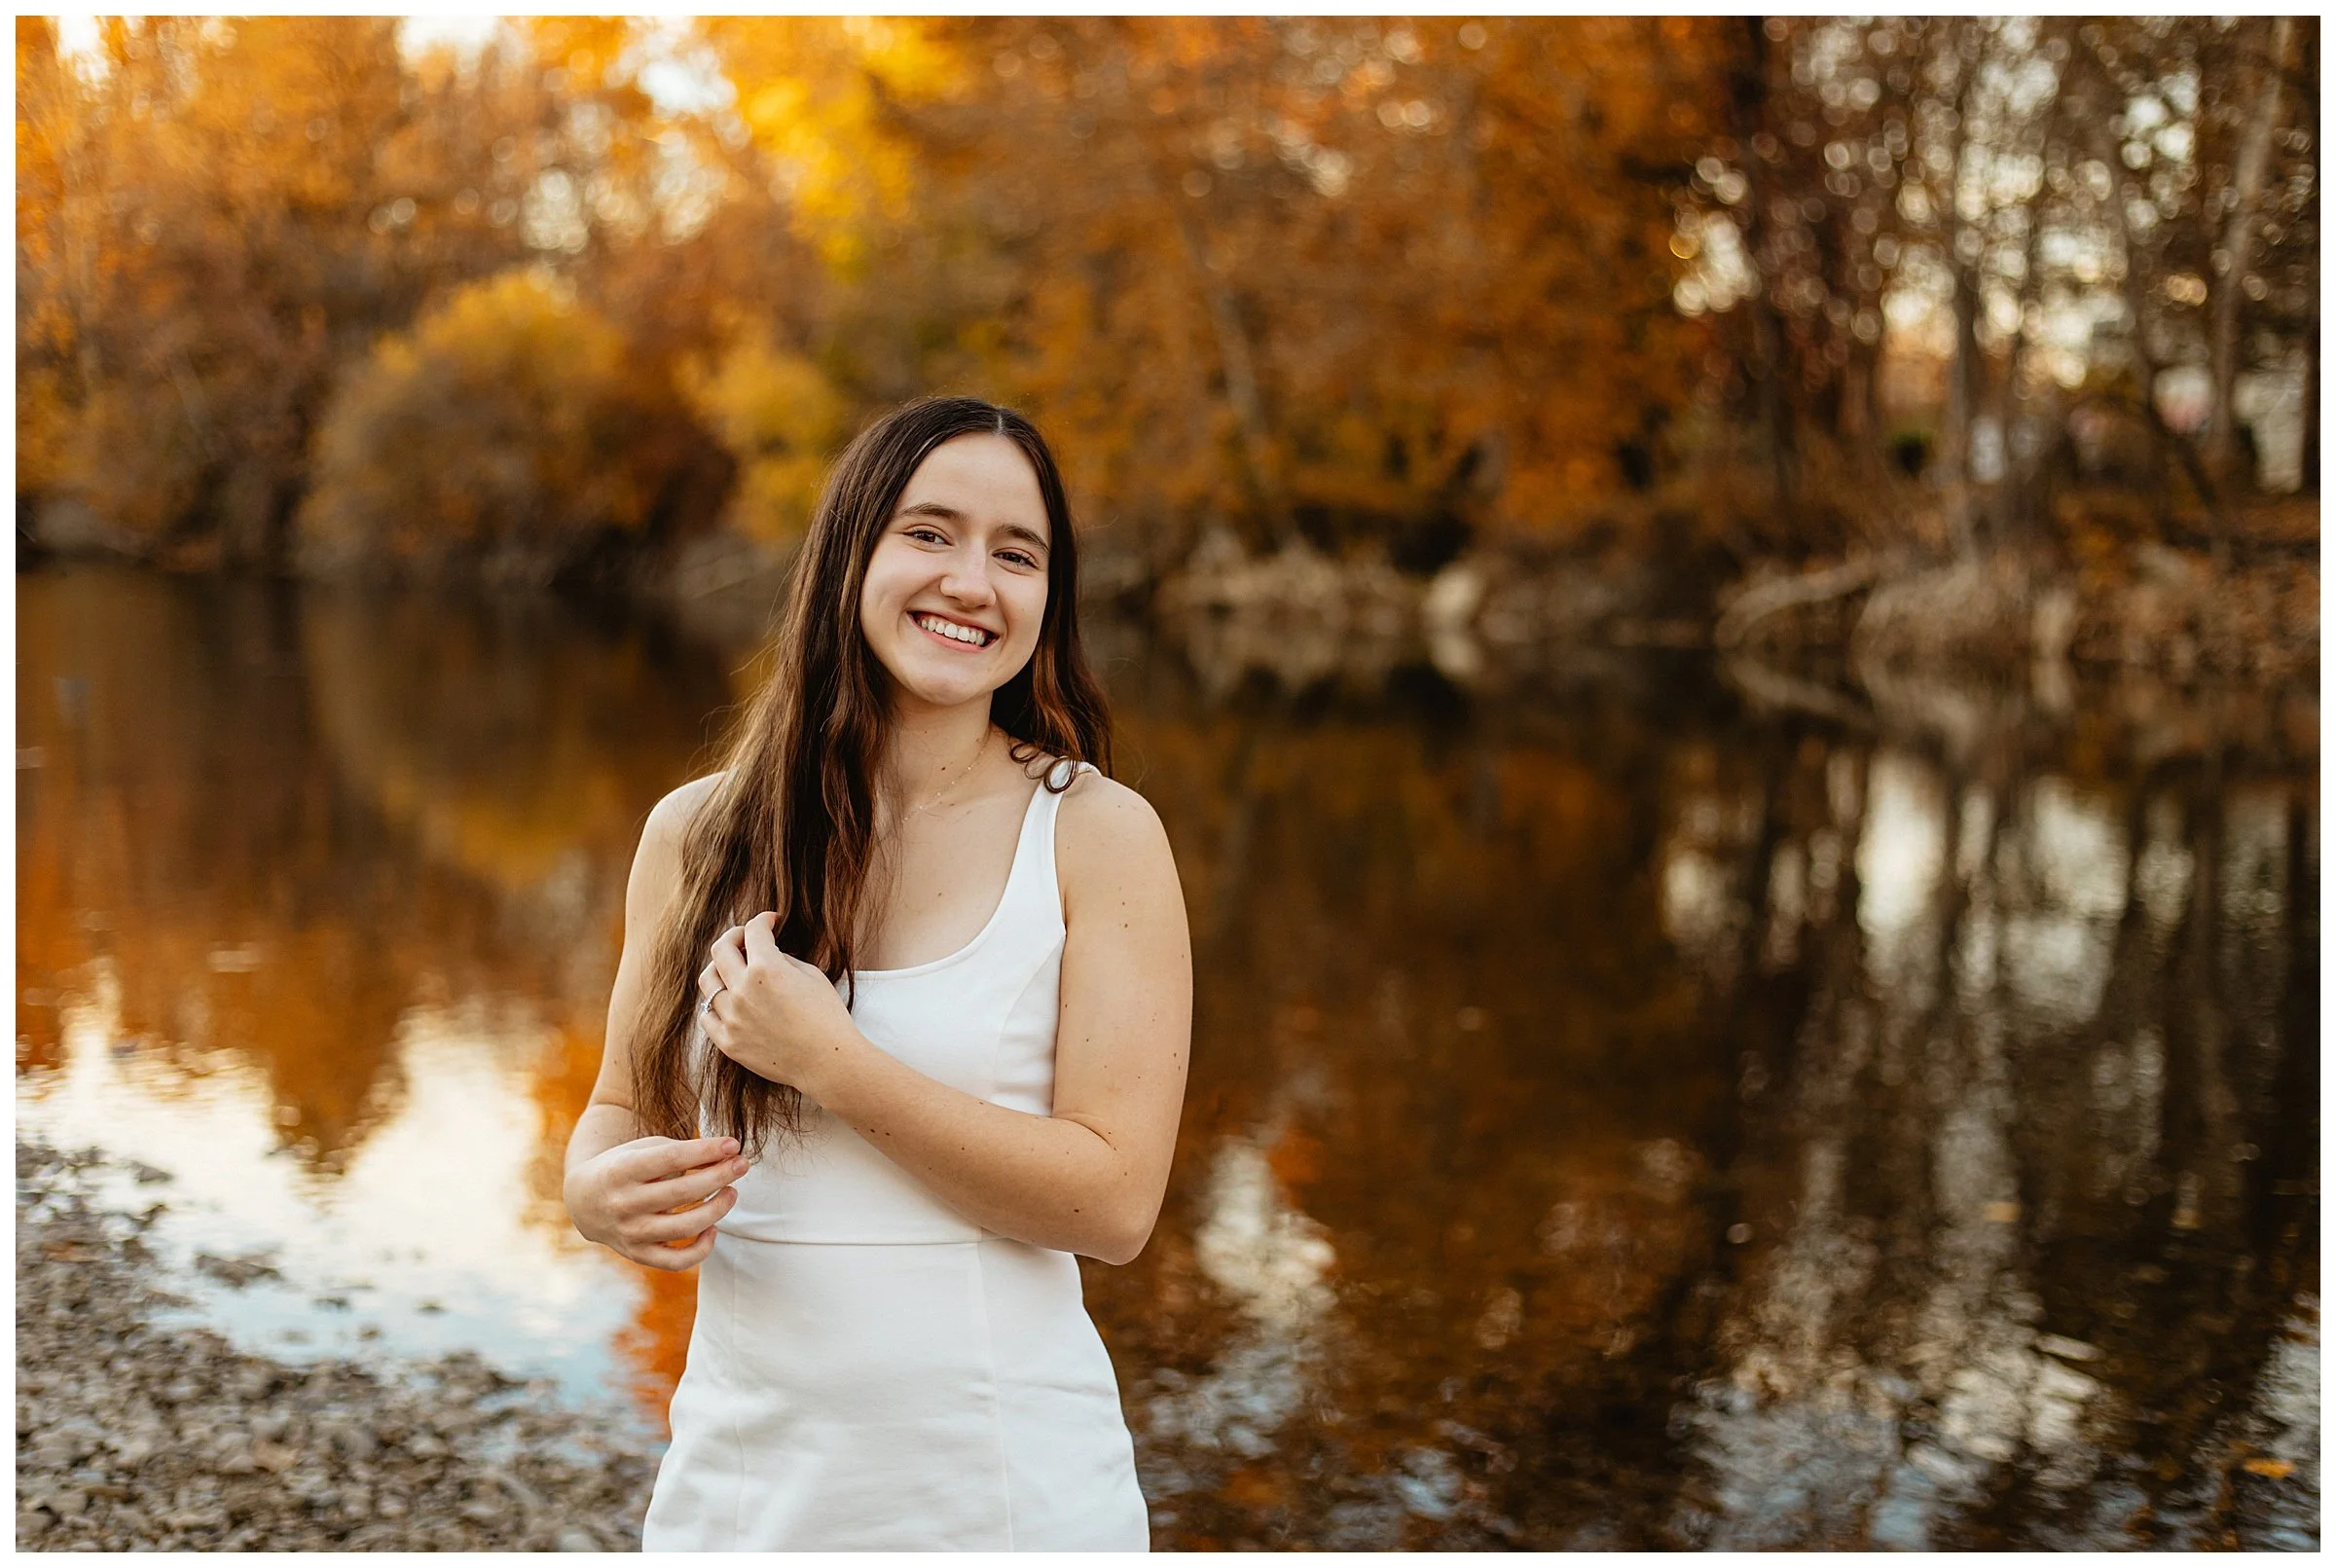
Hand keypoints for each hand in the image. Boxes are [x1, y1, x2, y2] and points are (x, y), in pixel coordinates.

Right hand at [564, 1134, 746, 1270]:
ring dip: (717, 1209)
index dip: (707, 1151)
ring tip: (731, 1193)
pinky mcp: (638, 1254)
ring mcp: (630, 1233)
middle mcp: (623, 1203)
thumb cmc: (626, 1167)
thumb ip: (684, 1152)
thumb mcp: (646, 1150)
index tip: (734, 1145)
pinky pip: (676, 1261)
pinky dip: (701, 1248)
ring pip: (684, 1228)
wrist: (584, 1199)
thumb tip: (728, 1156)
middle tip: (742, 1165)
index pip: (671, 1159)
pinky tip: (712, 1228)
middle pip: (682, 1192)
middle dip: (719, 1177)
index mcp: (622, 1170)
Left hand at [698, 911, 862, 1096]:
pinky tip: (727, 1001)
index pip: (754, 931)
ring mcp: (731, 1017)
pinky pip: (706, 1016)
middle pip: (720, 949)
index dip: (763, 920)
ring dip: (720, 970)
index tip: (770, 922)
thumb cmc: (827, 1017)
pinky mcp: (728, 1042)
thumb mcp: (812, 976)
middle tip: (746, 939)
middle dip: (735, 936)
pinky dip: (714, 1004)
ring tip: (733, 971)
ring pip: (707, 981)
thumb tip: (767, 953)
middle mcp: (742, 990)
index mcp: (766, 969)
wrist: (827, 1062)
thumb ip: (783, 959)